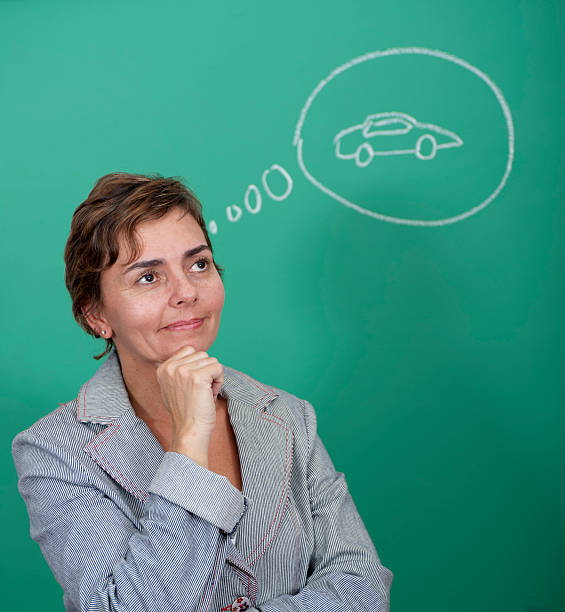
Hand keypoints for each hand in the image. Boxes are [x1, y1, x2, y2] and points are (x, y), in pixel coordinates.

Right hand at [155, 345, 223, 466]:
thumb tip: (188, 351)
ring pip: (211, 360)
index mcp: (163, 368)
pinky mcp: (197, 377)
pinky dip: (220, 381)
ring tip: (204, 393)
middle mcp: (170, 367)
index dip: (197, 366)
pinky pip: (218, 367)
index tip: (193, 385)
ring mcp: (183, 371)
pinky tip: (210, 394)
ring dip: (213, 377)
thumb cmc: (186, 411)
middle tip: (199, 391)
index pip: (189, 350)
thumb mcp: (172, 387)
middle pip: (202, 354)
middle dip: (206, 371)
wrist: (189, 430)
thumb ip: (176, 369)